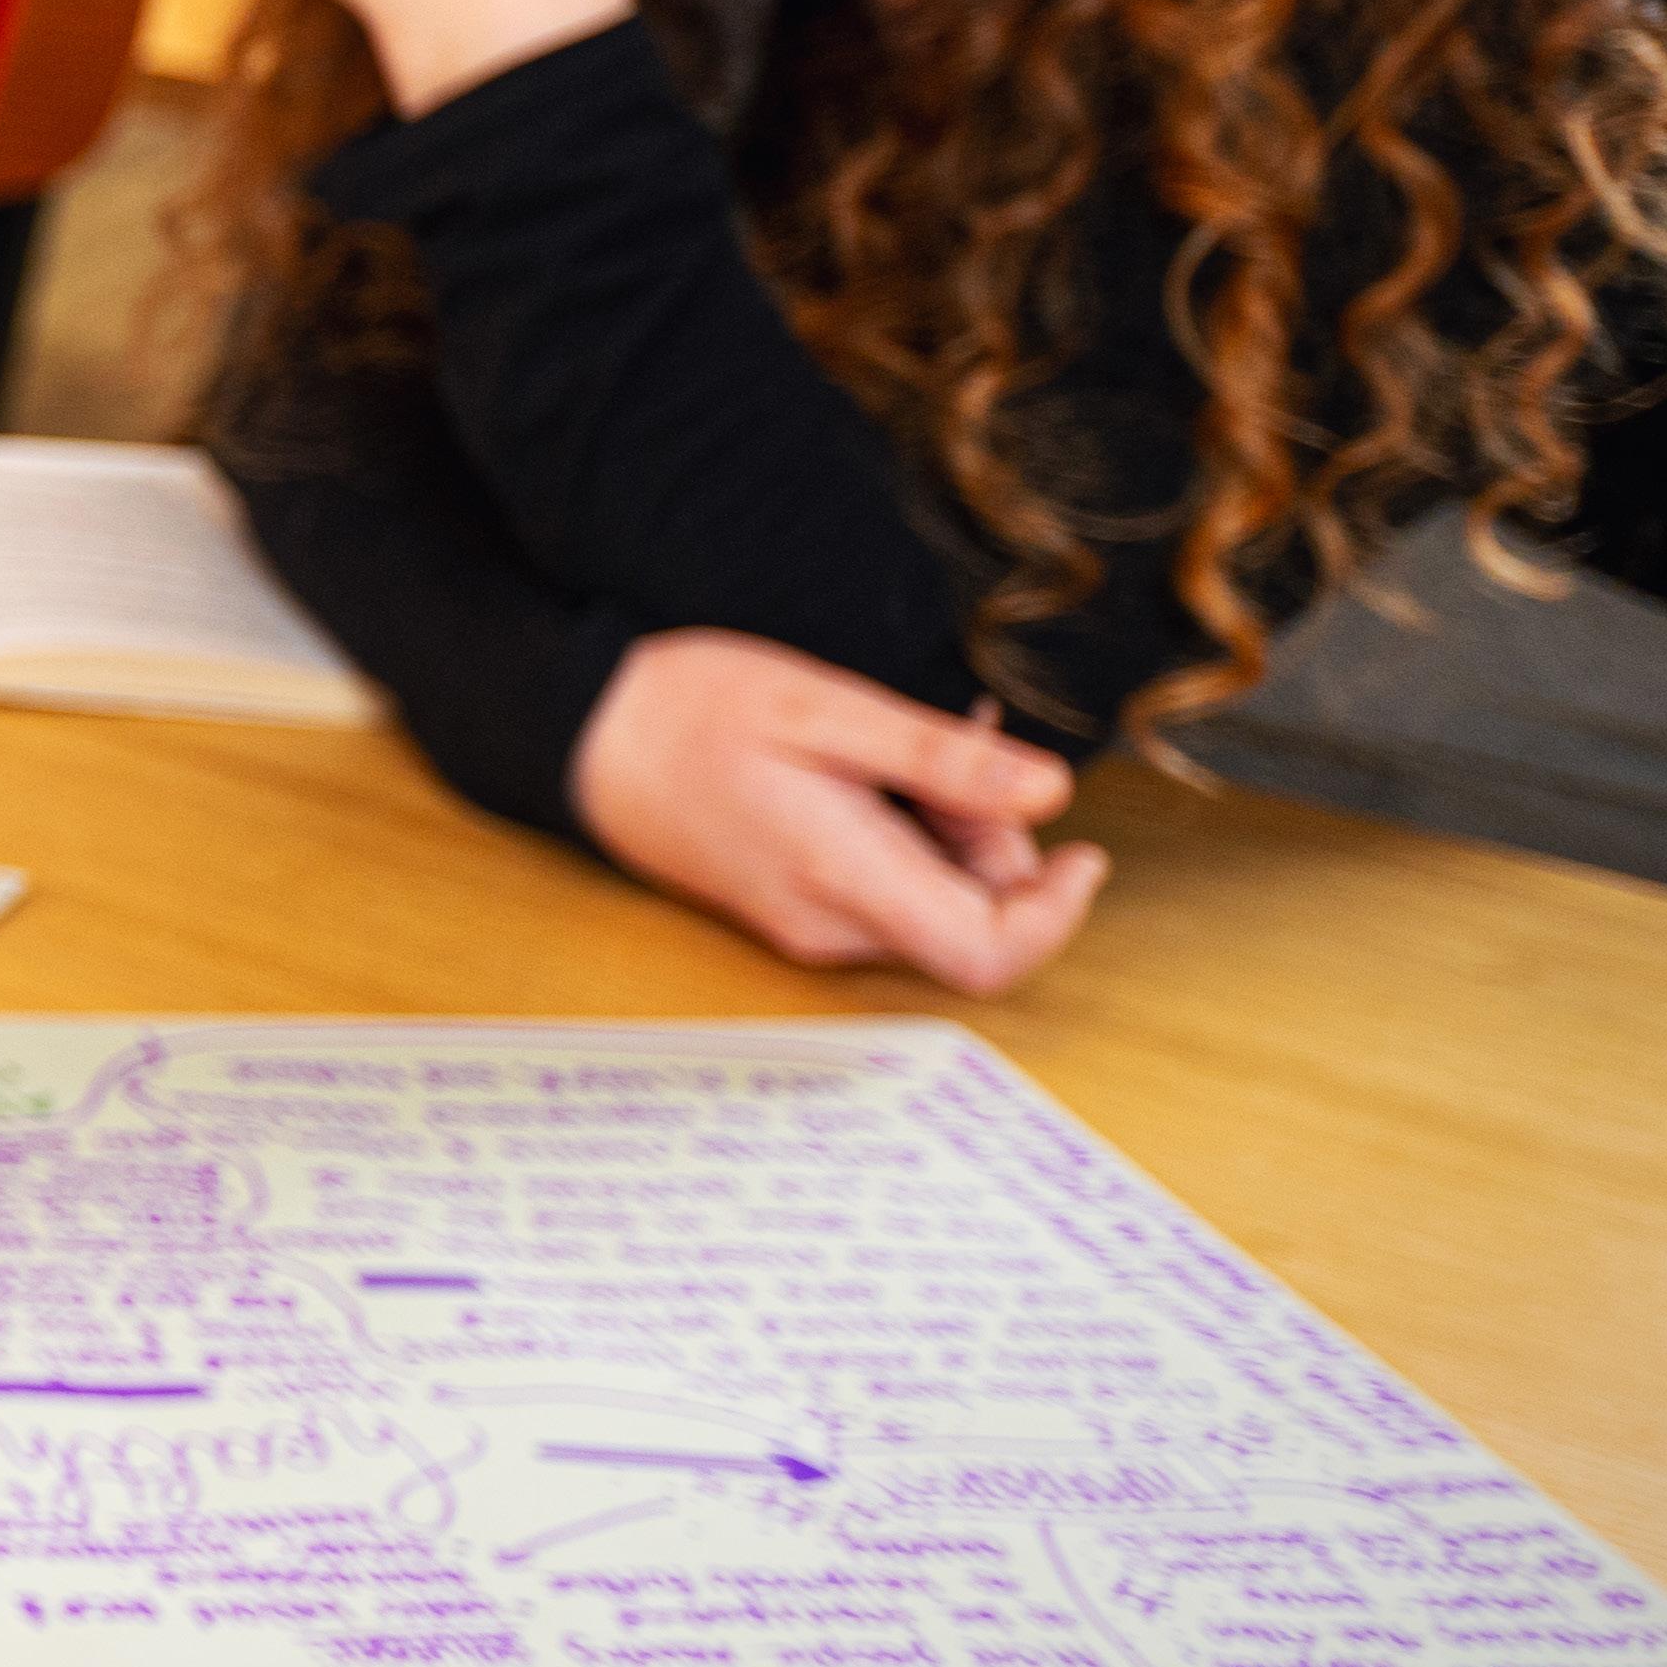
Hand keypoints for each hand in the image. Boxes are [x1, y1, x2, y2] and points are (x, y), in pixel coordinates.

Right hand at [571, 631, 1110, 992]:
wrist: (583, 737)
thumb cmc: (692, 711)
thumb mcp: (829, 710)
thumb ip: (943, 760)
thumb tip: (1052, 792)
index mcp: (845, 878)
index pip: (988, 956)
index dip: (1056, 916)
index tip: (1083, 851)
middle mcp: (831, 925)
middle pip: (968, 921)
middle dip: (997, 841)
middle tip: (962, 747)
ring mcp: (807, 924)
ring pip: (930, 904)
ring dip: (953, 833)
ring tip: (911, 746)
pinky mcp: (793, 908)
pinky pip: (886, 889)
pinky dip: (912, 837)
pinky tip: (882, 770)